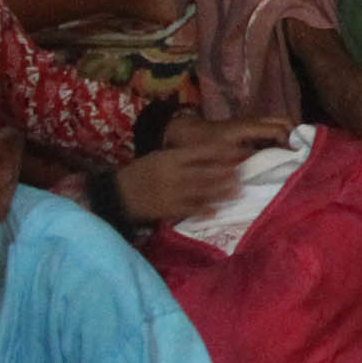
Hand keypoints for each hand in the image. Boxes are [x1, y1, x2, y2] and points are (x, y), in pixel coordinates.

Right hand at [115, 115, 294, 226]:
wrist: (117, 194)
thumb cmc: (141, 173)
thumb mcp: (159, 157)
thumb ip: (182, 156)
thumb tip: (214, 154)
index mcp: (169, 158)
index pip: (200, 152)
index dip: (221, 152)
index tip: (238, 151)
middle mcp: (172, 174)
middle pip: (204, 172)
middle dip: (225, 173)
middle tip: (244, 173)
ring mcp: (170, 193)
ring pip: (200, 192)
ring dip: (220, 192)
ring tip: (238, 191)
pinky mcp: (167, 209)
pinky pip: (188, 210)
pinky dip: (204, 210)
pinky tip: (217, 211)